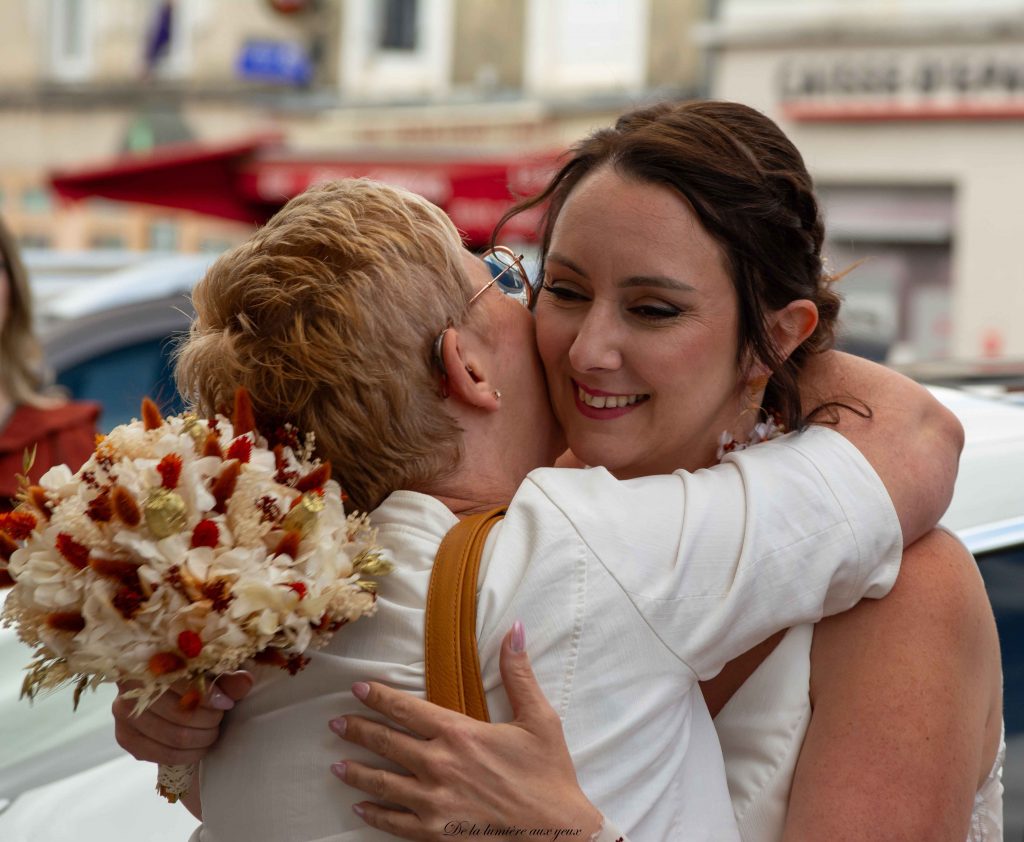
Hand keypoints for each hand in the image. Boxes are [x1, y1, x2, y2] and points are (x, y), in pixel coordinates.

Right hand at [112, 671, 252, 767]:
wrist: (169, 687)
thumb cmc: (195, 672)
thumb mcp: (214, 668)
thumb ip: (228, 677)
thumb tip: (245, 683)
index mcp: (152, 657)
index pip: (183, 683)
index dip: (209, 697)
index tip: (227, 704)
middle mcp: (130, 684)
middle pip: (179, 714)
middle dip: (209, 720)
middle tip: (220, 719)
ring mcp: (123, 712)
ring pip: (173, 736)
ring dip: (201, 739)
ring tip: (211, 732)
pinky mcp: (125, 736)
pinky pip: (159, 754)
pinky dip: (185, 755)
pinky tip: (197, 748)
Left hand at [330, 622, 602, 840]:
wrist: (556, 833)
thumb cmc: (548, 775)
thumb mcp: (539, 719)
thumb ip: (519, 673)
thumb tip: (514, 629)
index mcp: (459, 734)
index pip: (407, 709)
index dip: (379, 697)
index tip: (357, 689)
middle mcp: (438, 765)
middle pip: (386, 743)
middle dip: (358, 731)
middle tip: (335, 723)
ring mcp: (433, 802)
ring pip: (383, 782)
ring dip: (357, 772)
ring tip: (336, 764)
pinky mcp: (435, 832)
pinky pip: (395, 822)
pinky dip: (375, 814)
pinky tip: (361, 808)